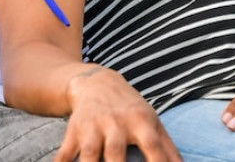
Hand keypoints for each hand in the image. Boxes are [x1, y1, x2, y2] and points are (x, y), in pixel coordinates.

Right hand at [55, 66, 181, 161]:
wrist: (97, 82)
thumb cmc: (130, 108)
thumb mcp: (153, 121)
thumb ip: (169, 149)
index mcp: (140, 122)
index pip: (152, 146)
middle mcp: (116, 123)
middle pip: (116, 152)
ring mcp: (93, 127)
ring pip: (91, 153)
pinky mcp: (74, 131)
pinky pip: (65, 152)